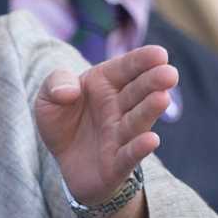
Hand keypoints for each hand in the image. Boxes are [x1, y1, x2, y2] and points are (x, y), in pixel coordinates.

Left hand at [34, 46, 175, 217]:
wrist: (62, 159)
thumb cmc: (62, 120)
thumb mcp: (48, 98)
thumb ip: (55, 84)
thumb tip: (68, 91)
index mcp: (106, 83)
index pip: (127, 68)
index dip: (143, 60)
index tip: (159, 54)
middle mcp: (119, 107)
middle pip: (138, 92)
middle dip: (153, 82)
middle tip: (169, 74)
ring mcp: (121, 135)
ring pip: (137, 121)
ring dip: (149, 110)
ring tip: (162, 98)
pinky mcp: (117, 163)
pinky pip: (129, 155)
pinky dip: (140, 148)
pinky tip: (152, 140)